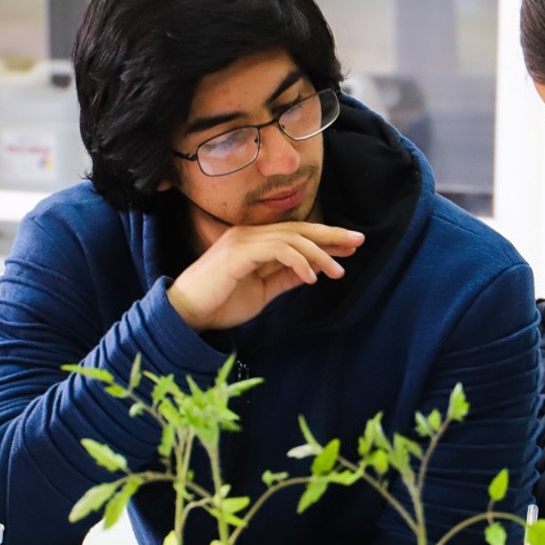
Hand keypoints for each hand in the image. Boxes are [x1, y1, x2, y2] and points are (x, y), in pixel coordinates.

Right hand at [167, 222, 364, 330]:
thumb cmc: (221, 304)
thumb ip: (285, 278)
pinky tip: (311, 278)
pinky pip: (277, 250)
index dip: (325, 239)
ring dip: (319, 254)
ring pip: (291, 238)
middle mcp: (250, 235)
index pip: (297, 235)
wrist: (186, 315)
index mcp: (255, 242)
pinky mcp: (238, 252)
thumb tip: (312, 271)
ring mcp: (243, 241)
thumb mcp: (263, 292)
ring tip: (338, 271)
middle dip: (331, 235)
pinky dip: (298, 261)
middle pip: (298, 229)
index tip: (351, 246)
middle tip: (358, 241)